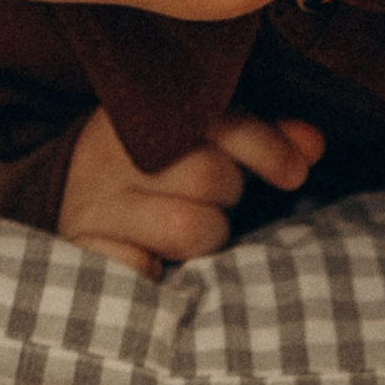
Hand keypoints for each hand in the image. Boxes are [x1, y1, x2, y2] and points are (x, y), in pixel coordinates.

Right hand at [59, 107, 321, 275]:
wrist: (71, 200)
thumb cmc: (157, 174)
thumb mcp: (207, 146)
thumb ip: (263, 141)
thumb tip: (313, 145)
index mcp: (145, 113)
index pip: (218, 121)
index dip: (267, 148)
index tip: (296, 173)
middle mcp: (112, 151)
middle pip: (209, 175)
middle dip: (228, 195)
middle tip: (213, 200)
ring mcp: (93, 203)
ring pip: (188, 225)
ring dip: (205, 236)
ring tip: (189, 232)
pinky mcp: (83, 250)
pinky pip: (144, 269)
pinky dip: (158, 271)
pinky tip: (156, 263)